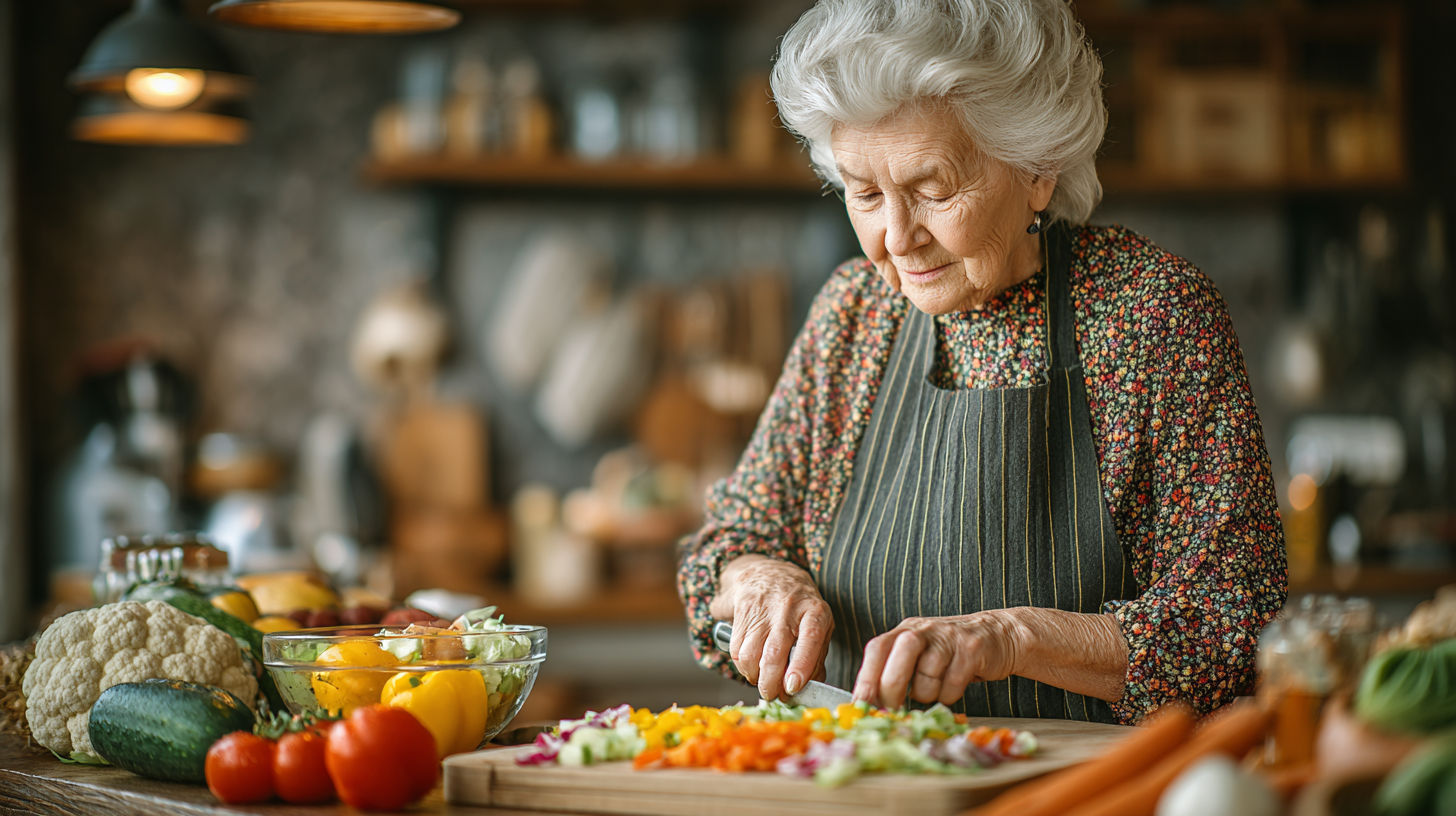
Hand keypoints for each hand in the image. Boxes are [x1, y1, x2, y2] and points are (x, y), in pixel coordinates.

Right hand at [710, 555, 832, 701]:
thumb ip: (817, 655)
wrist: (770, 572)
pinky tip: (751, 665)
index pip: (810, 639)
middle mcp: (789, 608)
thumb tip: (812, 686)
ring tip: (761, 679)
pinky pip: (737, 649)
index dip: (800, 666)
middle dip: (770, 683)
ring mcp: (763, 609)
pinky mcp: (742, 610)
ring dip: (754, 676)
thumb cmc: (800, 605)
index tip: (792, 688)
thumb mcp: (819, 623)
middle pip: (773, 653)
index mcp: (814, 611)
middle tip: (772, 695)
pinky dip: (742, 665)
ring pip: (750, 655)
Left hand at [853, 612, 1021, 708]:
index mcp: (904, 630)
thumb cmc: (950, 653)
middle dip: (893, 691)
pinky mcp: (971, 650)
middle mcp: (922, 630)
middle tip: (894, 708)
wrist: (997, 635)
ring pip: (926, 680)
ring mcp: (947, 638)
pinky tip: (955, 685)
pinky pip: (952, 685)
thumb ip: (894, 671)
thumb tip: (869, 705)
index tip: (860, 705)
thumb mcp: (918, 654)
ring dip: (928, 694)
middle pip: (898, 662)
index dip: (866, 678)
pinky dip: (950, 694)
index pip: (876, 649)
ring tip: (937, 685)